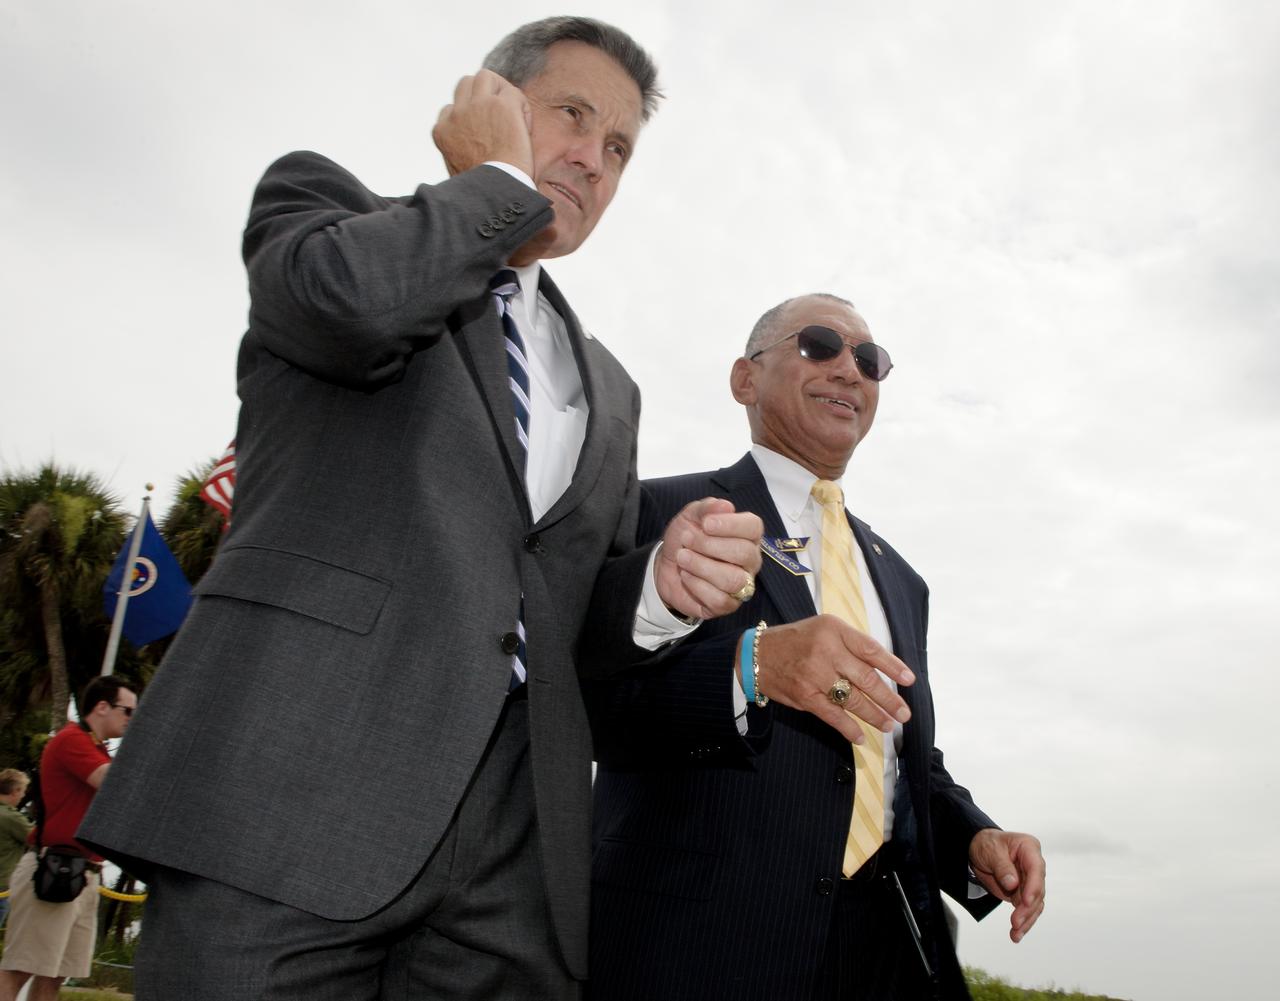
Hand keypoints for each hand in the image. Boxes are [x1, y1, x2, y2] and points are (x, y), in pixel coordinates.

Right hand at [433, 70, 533, 177]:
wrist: (498, 191)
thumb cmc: (484, 187)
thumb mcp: (458, 167)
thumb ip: (459, 148)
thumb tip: (471, 144)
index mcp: (442, 131)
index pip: (452, 109)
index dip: (470, 117)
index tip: (483, 135)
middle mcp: (456, 114)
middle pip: (465, 84)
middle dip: (482, 95)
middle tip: (499, 118)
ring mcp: (477, 106)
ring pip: (485, 76)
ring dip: (499, 91)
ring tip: (511, 117)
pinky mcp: (501, 105)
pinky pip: (513, 93)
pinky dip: (521, 108)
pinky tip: (524, 128)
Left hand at [655, 498, 762, 619]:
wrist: (666, 565)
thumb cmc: (686, 539)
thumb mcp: (691, 516)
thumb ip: (707, 508)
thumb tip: (725, 506)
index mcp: (747, 535)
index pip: (754, 527)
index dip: (731, 525)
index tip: (706, 524)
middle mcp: (750, 560)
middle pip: (744, 553)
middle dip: (710, 546)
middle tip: (687, 540)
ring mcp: (741, 584)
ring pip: (733, 579)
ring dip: (702, 566)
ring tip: (682, 558)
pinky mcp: (727, 605)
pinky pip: (720, 599)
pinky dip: (697, 586)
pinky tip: (686, 576)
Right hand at [753, 616, 913, 743]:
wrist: (757, 655)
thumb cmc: (797, 641)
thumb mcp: (824, 629)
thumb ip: (850, 645)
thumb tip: (883, 670)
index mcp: (835, 630)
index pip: (871, 649)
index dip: (893, 666)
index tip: (909, 680)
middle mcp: (826, 650)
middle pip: (867, 678)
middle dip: (889, 699)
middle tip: (903, 713)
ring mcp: (815, 674)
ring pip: (853, 699)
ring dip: (874, 715)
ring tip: (888, 725)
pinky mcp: (805, 695)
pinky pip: (832, 715)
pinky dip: (848, 728)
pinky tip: (860, 736)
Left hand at [968, 828, 1045, 942]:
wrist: (977, 849)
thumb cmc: (986, 844)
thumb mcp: (991, 851)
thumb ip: (1002, 867)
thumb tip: (1012, 884)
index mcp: (1030, 849)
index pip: (1036, 869)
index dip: (1033, 887)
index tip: (1026, 902)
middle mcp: (1034, 866)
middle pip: (1037, 891)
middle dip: (1027, 909)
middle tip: (1015, 922)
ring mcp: (1030, 881)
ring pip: (1034, 904)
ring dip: (1026, 920)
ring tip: (1015, 934)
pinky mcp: (1023, 893)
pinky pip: (1026, 910)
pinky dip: (1022, 922)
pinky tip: (1016, 934)